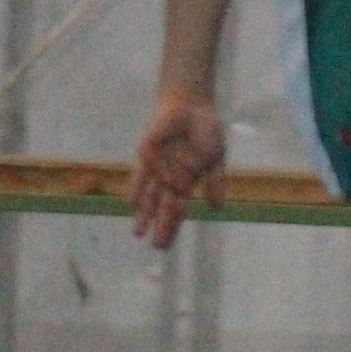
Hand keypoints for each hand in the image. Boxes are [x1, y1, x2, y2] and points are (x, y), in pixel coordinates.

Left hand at [130, 94, 226, 245]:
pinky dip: (138, 189)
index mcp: (186, 181)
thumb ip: (215, 182)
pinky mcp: (146, 153)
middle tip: (157, 246)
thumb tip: (218, 208)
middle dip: (161, 226)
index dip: (173, 227)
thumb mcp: (215, 159)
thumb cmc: (206, 130)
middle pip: (164, 207)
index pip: (178, 210)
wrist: (192, 104)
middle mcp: (169, 178)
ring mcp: (157, 166)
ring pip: (150, 196)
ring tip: (138, 233)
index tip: (167, 246)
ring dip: (145, 214)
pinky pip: (141, 174)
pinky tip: (132, 204)